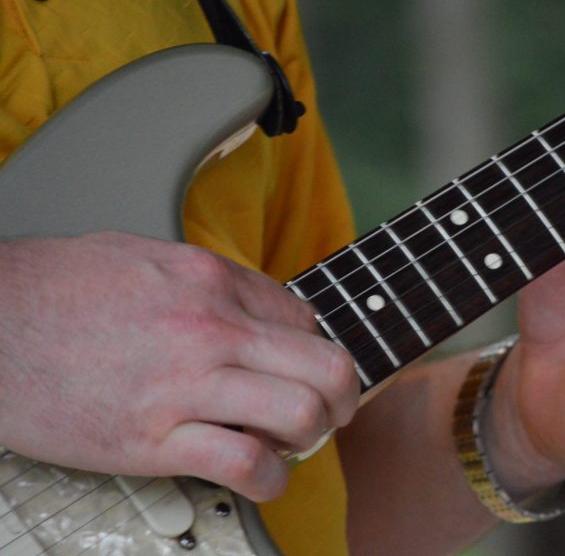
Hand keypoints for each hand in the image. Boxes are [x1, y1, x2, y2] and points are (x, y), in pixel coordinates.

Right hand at [0, 232, 358, 500]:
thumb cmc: (53, 288)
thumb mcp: (141, 255)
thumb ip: (205, 278)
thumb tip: (249, 303)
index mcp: (209, 279)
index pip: (305, 320)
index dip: (312, 352)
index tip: (301, 371)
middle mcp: (210, 326)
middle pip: (326, 365)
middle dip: (342, 398)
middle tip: (330, 414)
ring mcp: (186, 383)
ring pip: (301, 413)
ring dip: (310, 438)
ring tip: (290, 444)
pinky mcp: (152, 438)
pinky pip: (244, 462)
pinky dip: (269, 478)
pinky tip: (262, 477)